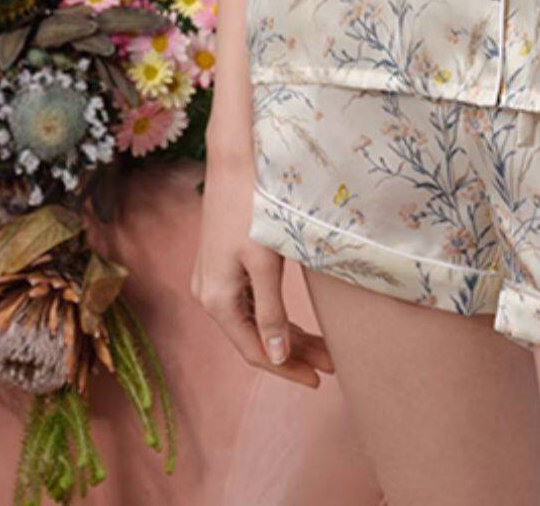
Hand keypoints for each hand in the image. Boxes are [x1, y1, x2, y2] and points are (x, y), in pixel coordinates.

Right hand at [190, 142, 335, 388]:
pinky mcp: (221, 265)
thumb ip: (271, 312)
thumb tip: (276, 357)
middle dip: (293, 353)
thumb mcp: (266, 262)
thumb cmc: (251, 206)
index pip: (255, 351)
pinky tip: (297, 321)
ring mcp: (213, 280)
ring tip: (323, 348)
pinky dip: (274, 314)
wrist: (234, 160)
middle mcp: (209, 295)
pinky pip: (250, 302)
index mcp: (216, 300)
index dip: (287, 369)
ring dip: (287, 335)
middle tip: (331, 364)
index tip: (319, 379)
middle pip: (255, 338)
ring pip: (254, 321)